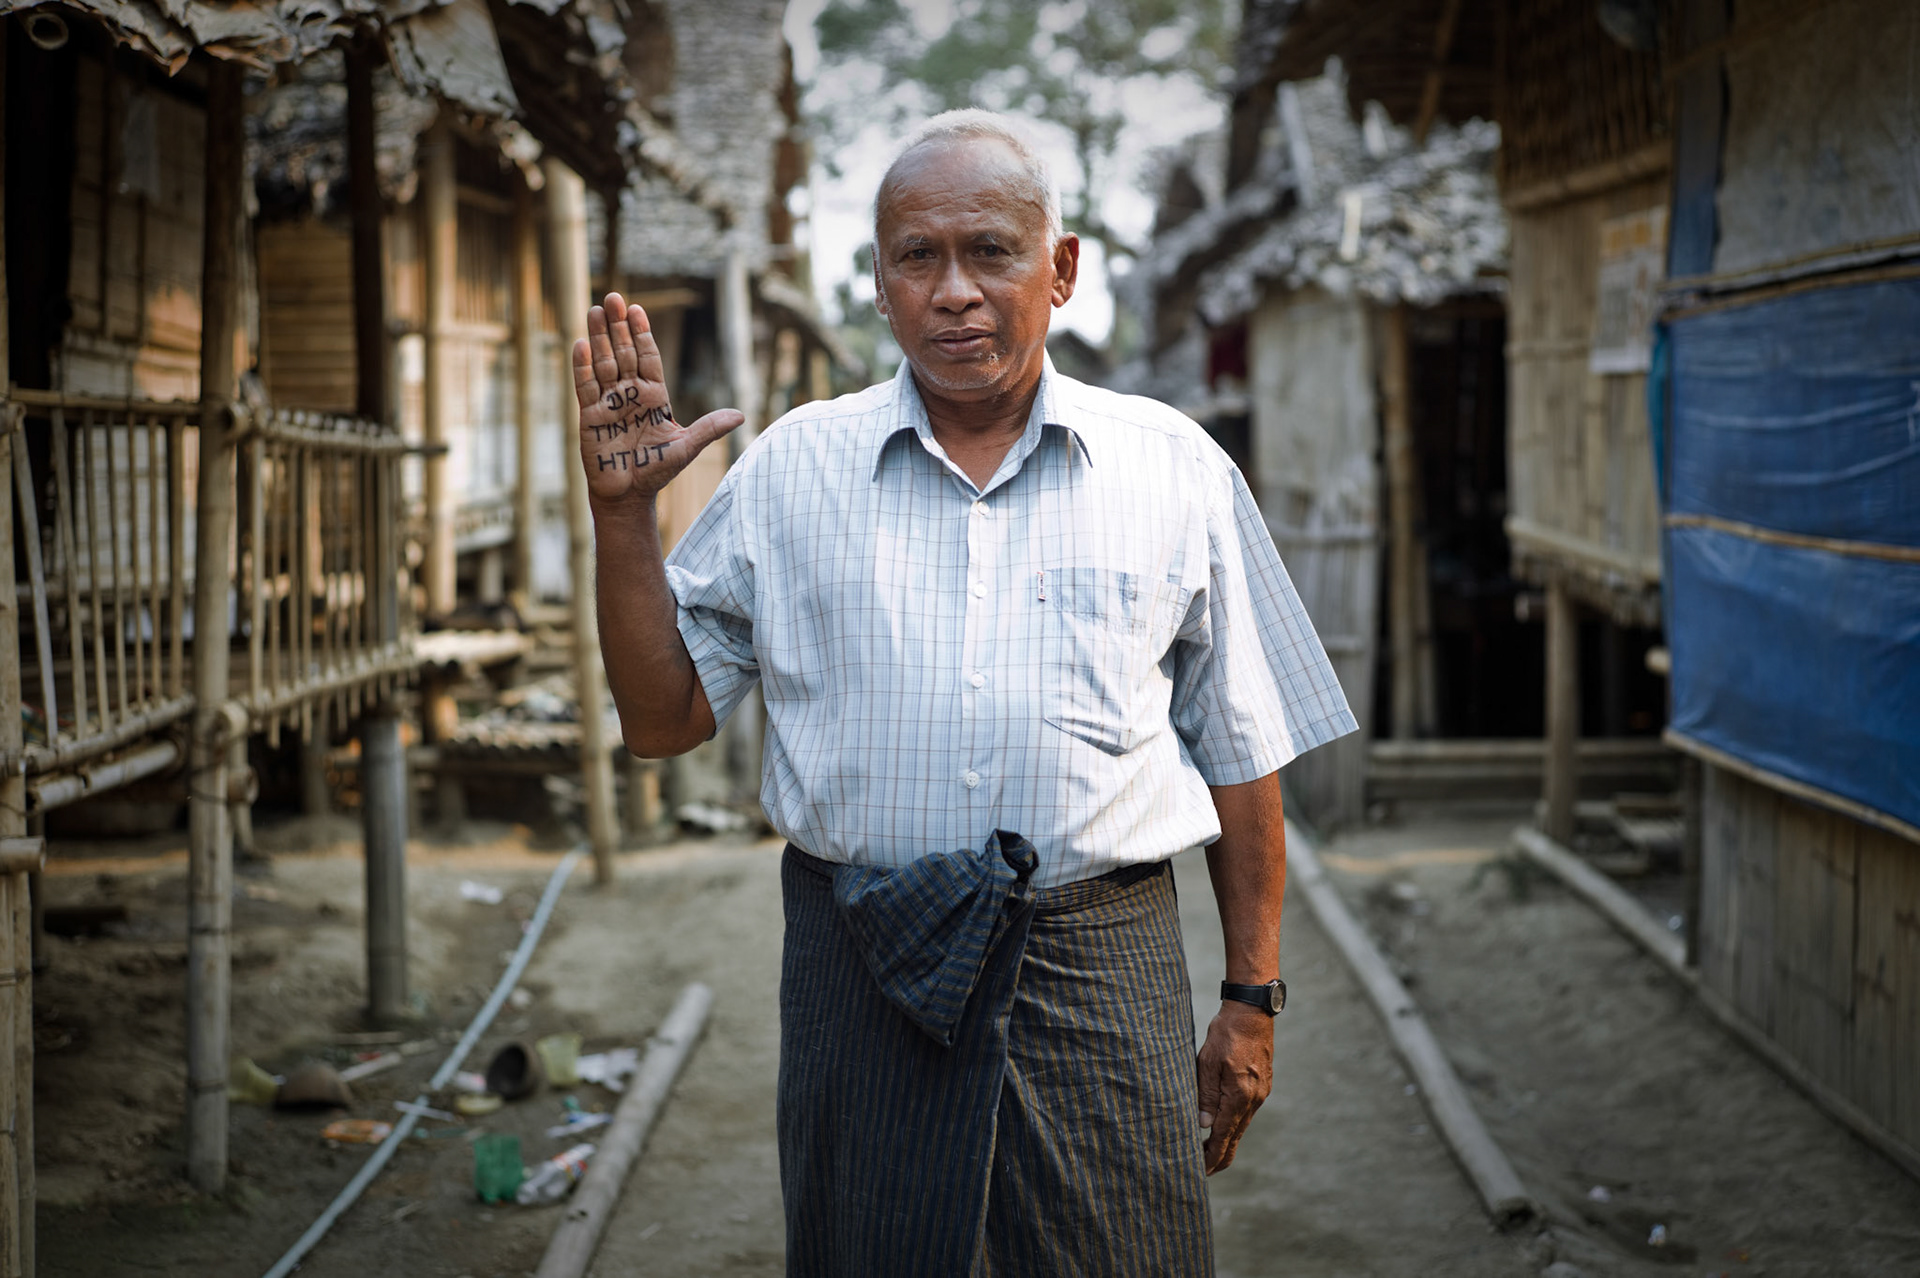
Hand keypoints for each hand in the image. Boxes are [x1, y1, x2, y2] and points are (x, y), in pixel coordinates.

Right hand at [572, 291, 743, 509]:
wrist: (629, 495)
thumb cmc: (657, 471)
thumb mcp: (687, 447)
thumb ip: (710, 428)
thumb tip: (741, 415)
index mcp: (653, 396)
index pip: (647, 357)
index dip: (642, 333)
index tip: (637, 309)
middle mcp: (630, 394)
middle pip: (624, 353)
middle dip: (618, 326)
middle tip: (614, 298)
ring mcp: (609, 402)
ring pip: (603, 363)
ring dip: (599, 337)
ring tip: (596, 310)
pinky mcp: (590, 415)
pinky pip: (586, 386)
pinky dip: (582, 366)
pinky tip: (581, 344)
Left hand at [1195, 1001, 1273, 1173]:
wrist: (1252, 1013)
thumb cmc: (1226, 1034)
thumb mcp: (1207, 1062)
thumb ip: (1206, 1095)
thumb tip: (1204, 1125)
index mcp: (1239, 1096)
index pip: (1223, 1137)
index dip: (1211, 1157)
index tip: (1200, 1172)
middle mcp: (1254, 1099)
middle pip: (1235, 1138)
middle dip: (1219, 1156)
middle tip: (1202, 1170)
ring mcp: (1261, 1093)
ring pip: (1241, 1126)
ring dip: (1226, 1140)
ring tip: (1207, 1149)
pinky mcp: (1262, 1085)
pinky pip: (1246, 1112)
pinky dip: (1233, 1124)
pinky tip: (1222, 1124)